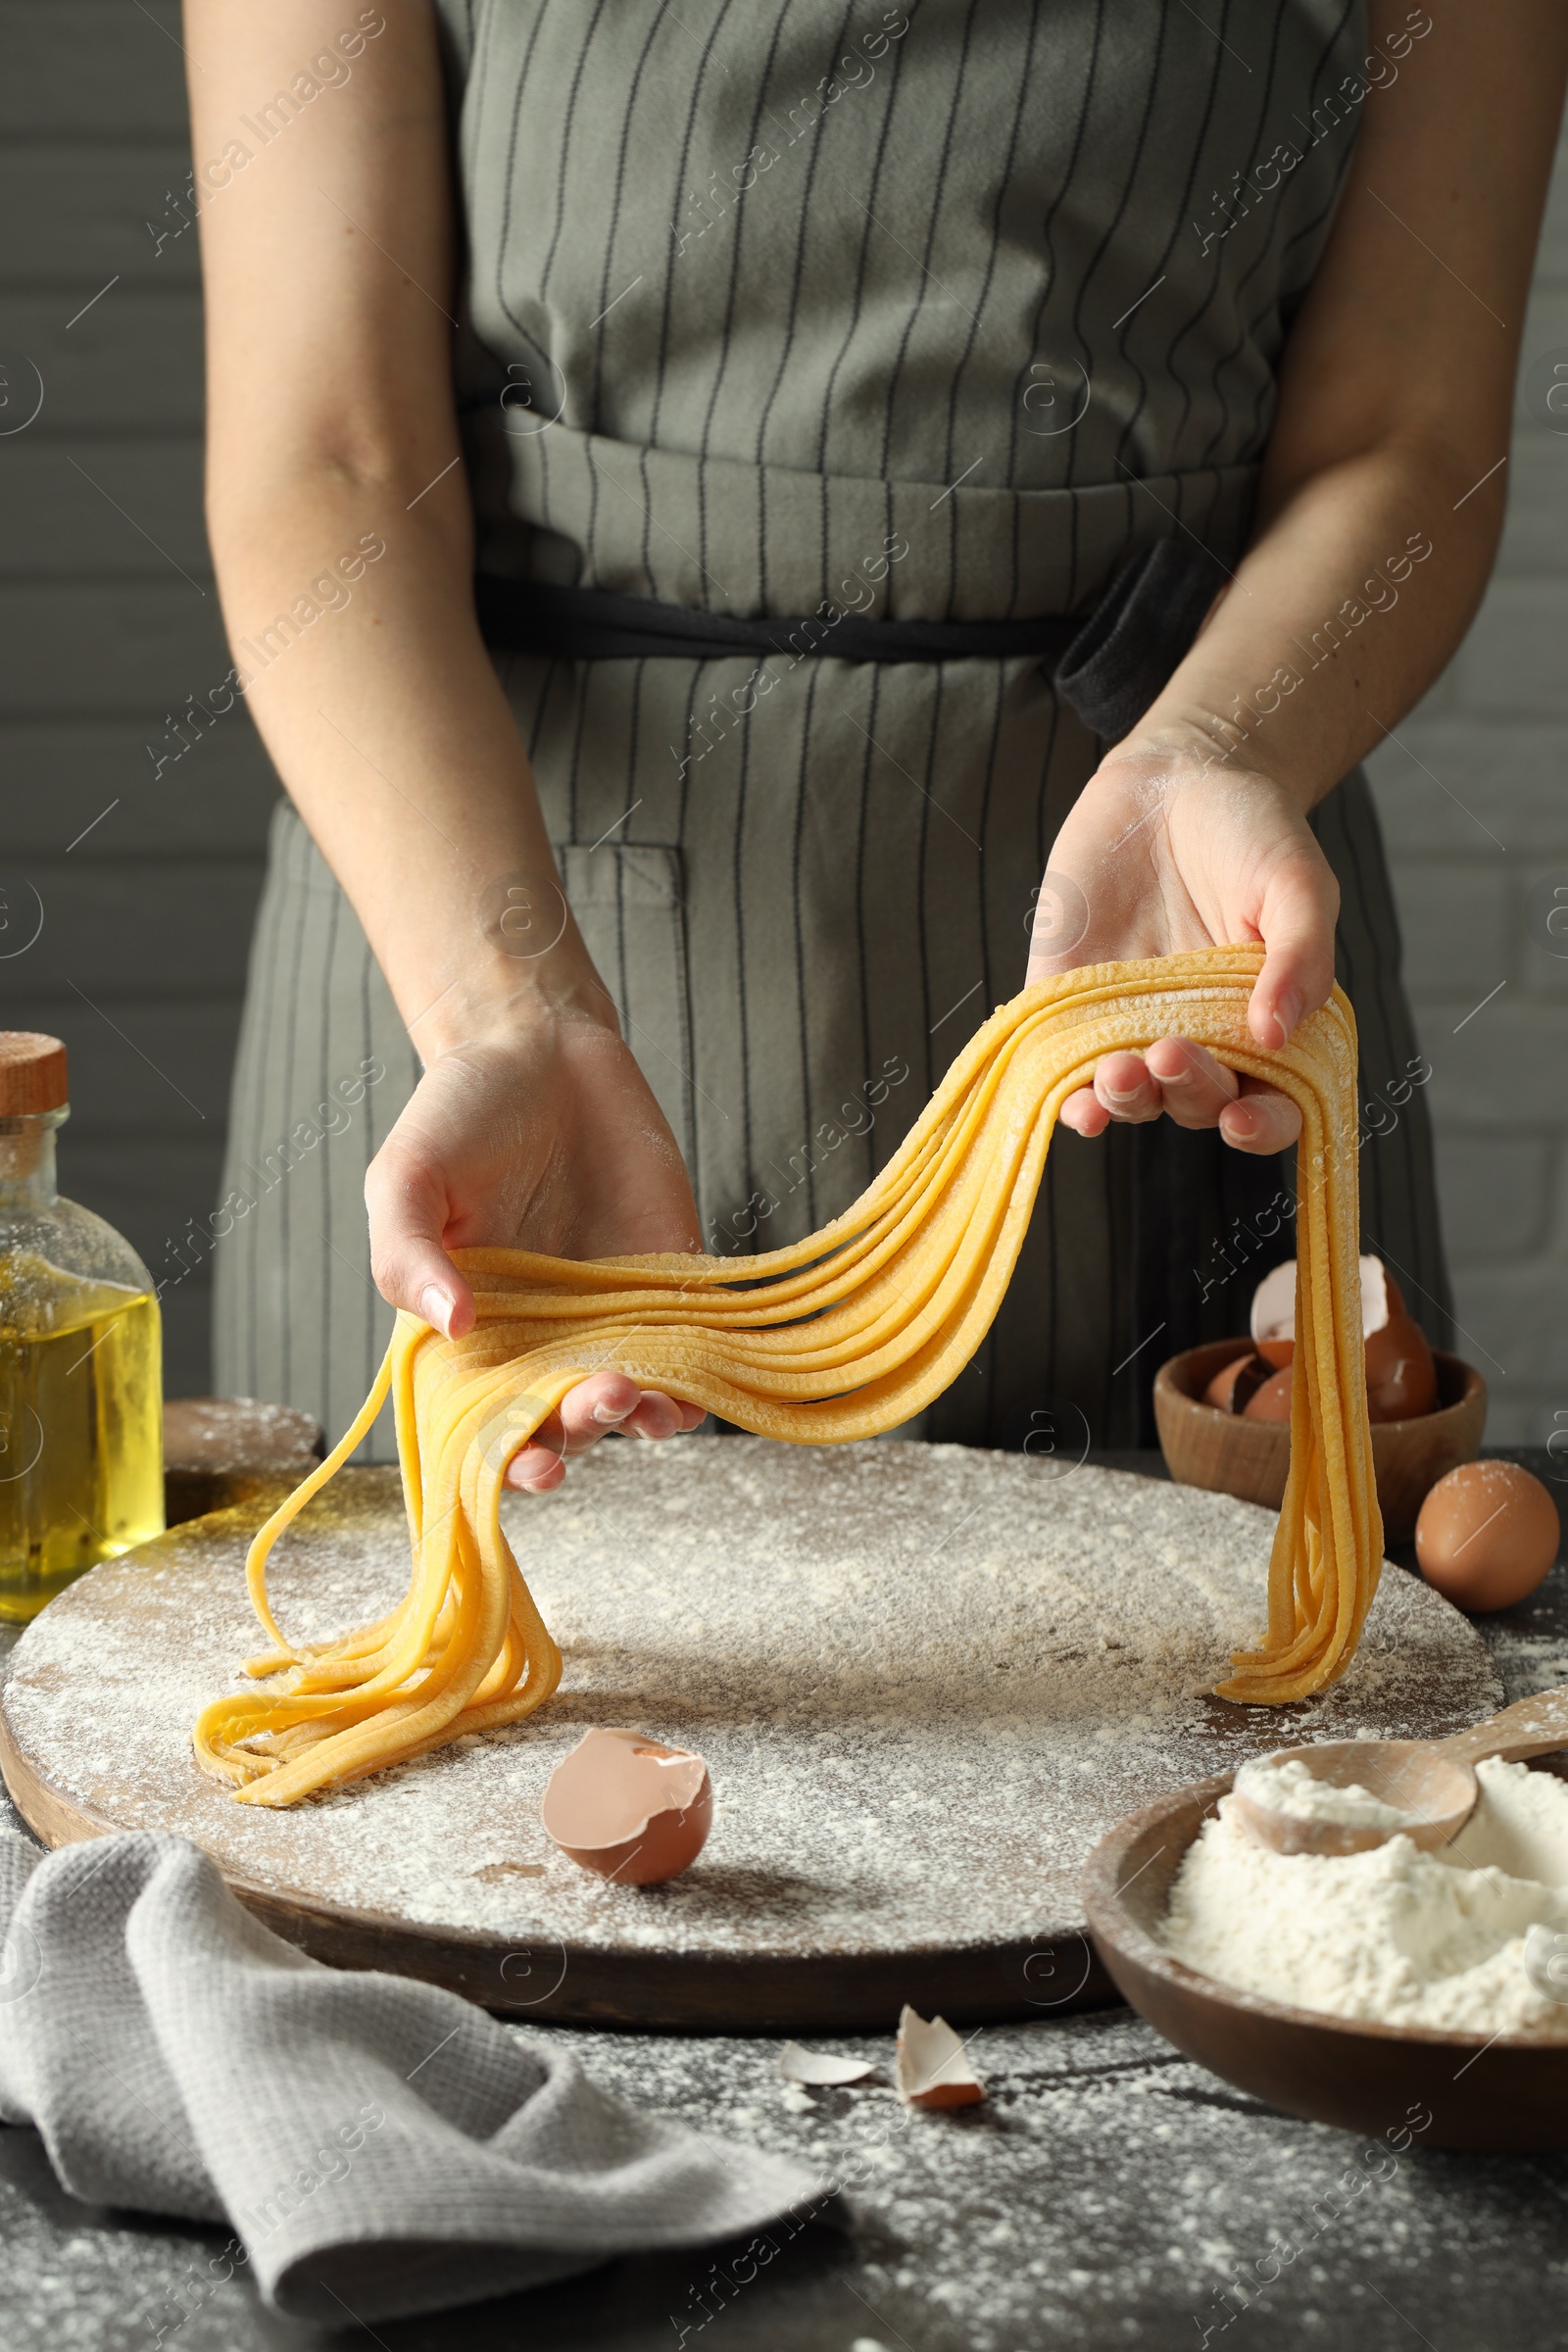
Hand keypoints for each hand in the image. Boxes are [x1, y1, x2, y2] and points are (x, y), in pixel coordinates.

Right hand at [365, 1010, 705, 1491]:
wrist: (538, 1048)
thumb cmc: (458, 1116)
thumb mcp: (406, 1178)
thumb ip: (408, 1254)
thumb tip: (449, 1324)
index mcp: (468, 1335)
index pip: (490, 1425)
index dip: (512, 1460)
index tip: (536, 1466)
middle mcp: (538, 1341)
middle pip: (563, 1421)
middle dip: (583, 1427)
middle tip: (601, 1393)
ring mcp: (606, 1318)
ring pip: (629, 1401)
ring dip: (642, 1417)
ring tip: (647, 1399)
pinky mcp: (664, 1285)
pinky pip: (687, 1353)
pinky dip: (695, 1380)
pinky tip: (697, 1387)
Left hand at [1027, 745, 1339, 1152]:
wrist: (1175, 776)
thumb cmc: (1251, 831)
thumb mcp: (1296, 882)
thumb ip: (1299, 956)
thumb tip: (1277, 1035)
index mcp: (1263, 1024)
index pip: (1270, 1104)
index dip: (1262, 1127)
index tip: (1243, 1121)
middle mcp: (1198, 1037)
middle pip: (1195, 1102)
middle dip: (1186, 1092)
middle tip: (1173, 1052)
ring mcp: (1129, 1024)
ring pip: (1130, 1097)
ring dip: (1125, 1101)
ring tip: (1120, 1072)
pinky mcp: (1068, 1001)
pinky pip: (1064, 1064)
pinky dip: (1069, 1095)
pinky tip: (1075, 1104)